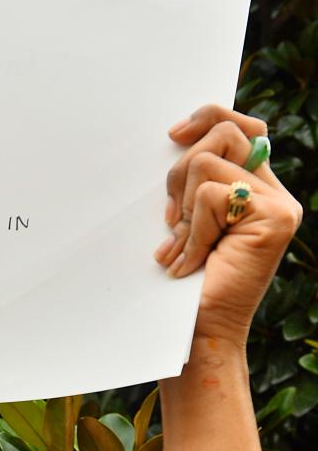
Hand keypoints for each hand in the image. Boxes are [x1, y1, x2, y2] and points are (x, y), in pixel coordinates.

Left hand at [153, 104, 303, 348]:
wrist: (197, 333)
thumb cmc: (185, 284)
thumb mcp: (185, 222)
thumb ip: (194, 183)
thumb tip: (179, 137)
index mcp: (254, 189)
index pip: (239, 127)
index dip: (207, 118)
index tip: (173, 135)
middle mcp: (273, 193)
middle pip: (225, 135)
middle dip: (181, 172)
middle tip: (171, 219)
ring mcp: (278, 205)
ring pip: (210, 163)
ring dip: (183, 209)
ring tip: (182, 247)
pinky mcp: (274, 218)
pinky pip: (212, 195)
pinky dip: (191, 230)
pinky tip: (189, 261)